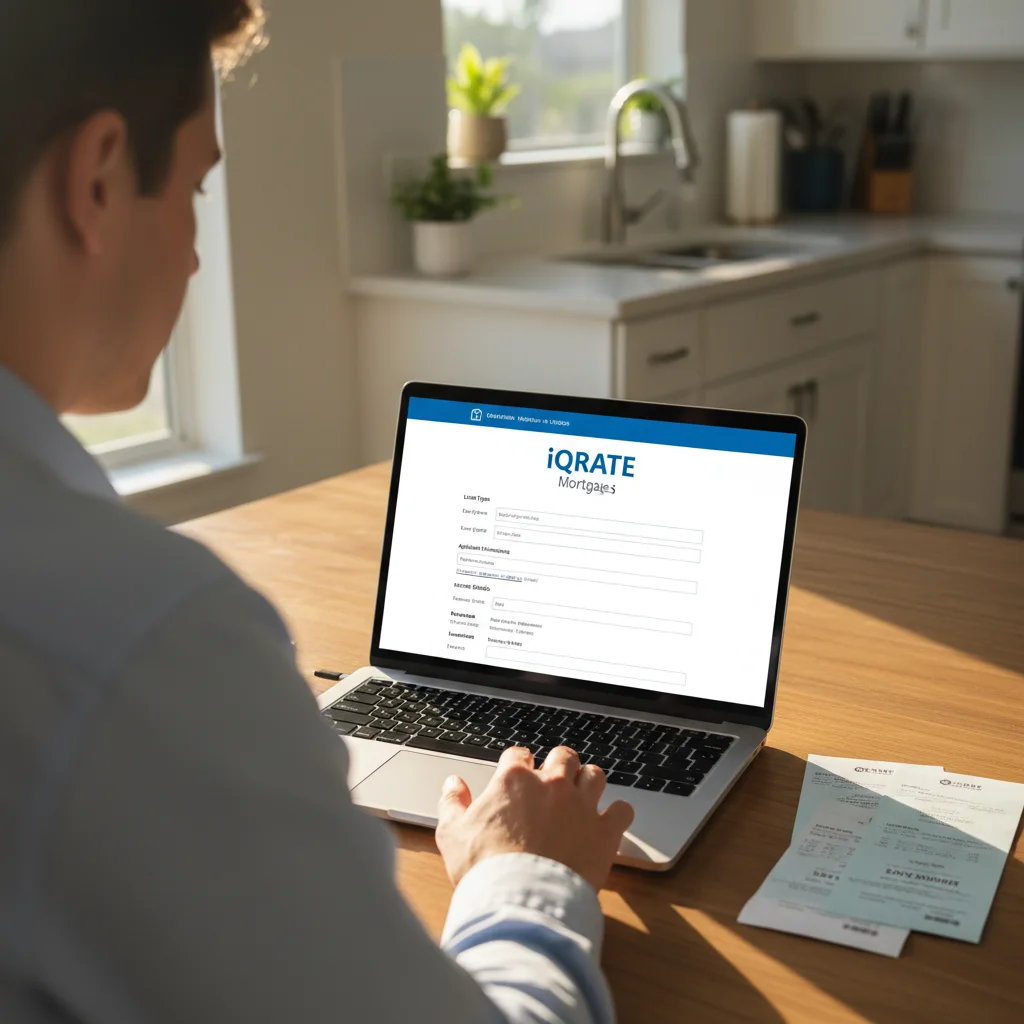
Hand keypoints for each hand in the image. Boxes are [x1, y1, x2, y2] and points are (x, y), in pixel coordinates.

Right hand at [436, 746, 634, 892]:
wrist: (521, 900)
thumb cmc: (485, 869)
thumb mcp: (452, 834)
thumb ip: (452, 804)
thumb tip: (453, 784)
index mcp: (514, 781)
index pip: (519, 754)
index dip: (519, 764)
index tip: (519, 775)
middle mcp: (551, 785)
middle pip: (563, 757)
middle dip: (559, 765)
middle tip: (555, 782)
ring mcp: (581, 806)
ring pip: (595, 775)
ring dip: (589, 782)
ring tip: (583, 796)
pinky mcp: (604, 831)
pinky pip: (622, 810)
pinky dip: (618, 814)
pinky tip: (610, 821)